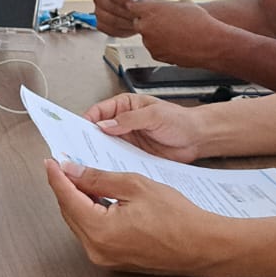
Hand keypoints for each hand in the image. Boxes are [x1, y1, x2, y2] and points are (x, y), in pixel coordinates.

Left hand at [45, 160, 234, 276]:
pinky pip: (92, 234)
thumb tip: (72, 171)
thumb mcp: (135, 186)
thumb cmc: (176, 217)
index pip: (68, 198)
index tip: (51, 161)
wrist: (201, 245)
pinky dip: (90, 214)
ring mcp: (104, 259)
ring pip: (80, 223)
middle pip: (70, 212)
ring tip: (79, 177)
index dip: (57, 177)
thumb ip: (99, 179)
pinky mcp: (114, 261)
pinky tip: (94, 198)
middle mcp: (96, 250)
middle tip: (63, 165)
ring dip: (77, 201)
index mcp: (99, 231)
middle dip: (66, 187)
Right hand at [80, 93, 203, 162]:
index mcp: (125, 106)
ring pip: (106, 146)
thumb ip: (129, 120)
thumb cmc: (180, 120)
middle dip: (89, 139)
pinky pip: (118, 159)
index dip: (87, 121)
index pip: (99, 112)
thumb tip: (105, 125)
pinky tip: (108, 170)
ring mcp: (127, 139)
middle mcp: (123, 122)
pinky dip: (112, 164)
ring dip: (99, 153)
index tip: (78, 132)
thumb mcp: (154, 115)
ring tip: (90, 162)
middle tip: (79, 149)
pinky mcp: (134, 154)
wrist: (197, 138)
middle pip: (98, 130)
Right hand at [92, 0, 153, 36]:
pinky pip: (111, 30)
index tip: (134, 4)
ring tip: (137, 22)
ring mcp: (98, 13)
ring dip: (126, 22)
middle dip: (126, 12)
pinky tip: (130, 27)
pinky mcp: (100, 25)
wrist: (136, 10)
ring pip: (112, 20)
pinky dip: (123, 30)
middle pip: (110, 7)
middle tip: (138, 15)